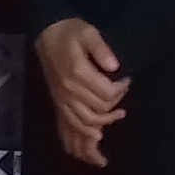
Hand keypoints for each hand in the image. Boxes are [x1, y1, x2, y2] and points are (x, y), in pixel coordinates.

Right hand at [36, 21, 127, 166]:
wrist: (47, 34)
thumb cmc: (70, 32)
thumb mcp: (88, 32)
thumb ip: (102, 48)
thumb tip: (115, 66)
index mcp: (77, 73)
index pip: (106, 94)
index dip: (121, 90)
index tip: (127, 81)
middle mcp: (68, 90)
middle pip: (97, 111)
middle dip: (114, 108)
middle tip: (122, 97)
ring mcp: (62, 99)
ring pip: (83, 124)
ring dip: (101, 126)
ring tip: (116, 120)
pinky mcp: (58, 103)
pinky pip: (67, 127)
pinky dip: (79, 139)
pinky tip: (93, 142)